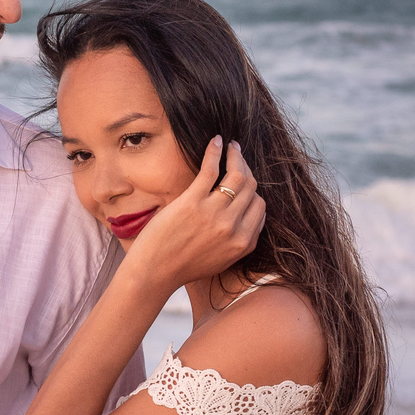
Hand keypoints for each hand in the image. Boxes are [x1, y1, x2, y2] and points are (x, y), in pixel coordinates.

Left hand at [123, 136, 265, 292]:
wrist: (154, 273)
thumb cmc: (183, 267)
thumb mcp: (221, 260)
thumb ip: (237, 241)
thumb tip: (247, 219)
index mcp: (243, 243)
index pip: (260, 207)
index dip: (253, 192)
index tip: (244, 181)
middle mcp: (232, 227)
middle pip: (251, 188)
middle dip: (247, 169)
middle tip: (238, 157)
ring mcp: (214, 214)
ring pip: (238, 176)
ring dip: (236, 156)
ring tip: (232, 147)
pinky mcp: (192, 202)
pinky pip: (211, 169)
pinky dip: (216, 152)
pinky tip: (217, 141)